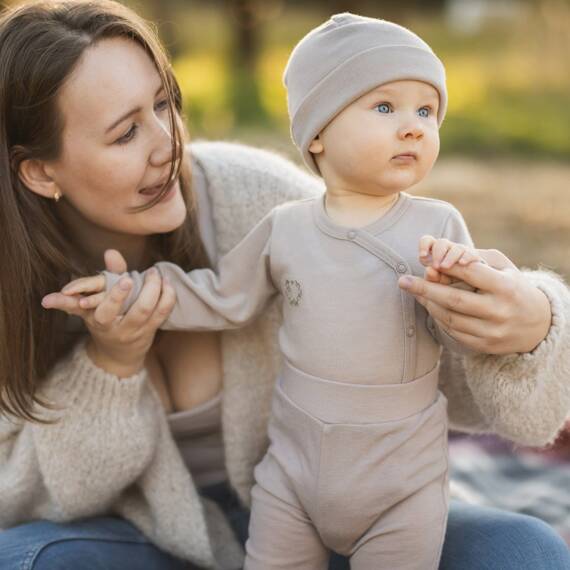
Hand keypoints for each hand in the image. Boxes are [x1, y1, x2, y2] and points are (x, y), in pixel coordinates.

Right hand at [42, 250, 175, 376]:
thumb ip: (94, 282)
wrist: (116, 354)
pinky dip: (168, 296)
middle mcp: (120, 327)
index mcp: (100, 320)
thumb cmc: (101, 322)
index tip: (126, 280)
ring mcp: (138, 329)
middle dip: (148, 291)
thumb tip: (106, 253)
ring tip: (158, 274)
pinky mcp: (151, 329)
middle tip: (150, 272)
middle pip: (138, 311)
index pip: (106, 310)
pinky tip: (168, 282)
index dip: (116, 296)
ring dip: (160, 290)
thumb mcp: (90, 306)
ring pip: (152, 311)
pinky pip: (163, 313)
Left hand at [399, 248, 551, 354]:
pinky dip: (437, 318)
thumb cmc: (513, 287)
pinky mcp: (484, 346)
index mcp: (506, 288)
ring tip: (413, 291)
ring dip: (427, 303)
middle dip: (425, 289)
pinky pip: (452, 332)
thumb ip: (474, 259)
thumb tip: (440, 260)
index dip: (446, 267)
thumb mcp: (503, 267)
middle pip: (454, 300)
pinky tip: (428, 306)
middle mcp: (500, 311)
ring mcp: (492, 332)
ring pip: (449, 318)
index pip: (471, 274)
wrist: (538, 325)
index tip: (424, 260)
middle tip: (402, 280)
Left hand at [419, 235, 481, 284]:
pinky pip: (471, 254)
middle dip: (437, 253)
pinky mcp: (474, 257)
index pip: (428, 241)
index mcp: (436, 253)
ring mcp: (462, 252)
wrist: (471, 284)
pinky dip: (466, 257)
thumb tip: (428, 269)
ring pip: (456, 248)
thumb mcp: (438, 281)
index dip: (424, 245)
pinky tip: (462, 263)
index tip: (422, 256)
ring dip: (449, 257)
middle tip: (436, 266)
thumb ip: (432, 277)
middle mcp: (449, 249)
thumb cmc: (449, 282)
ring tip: (445, 267)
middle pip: (441, 243)